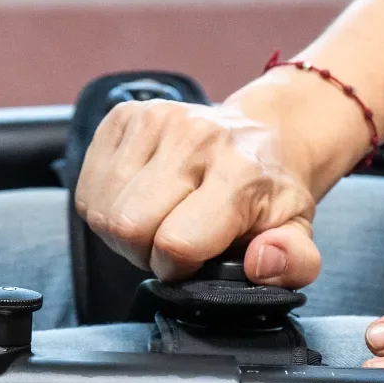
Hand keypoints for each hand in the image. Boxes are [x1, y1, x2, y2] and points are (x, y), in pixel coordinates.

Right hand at [72, 71, 366, 286]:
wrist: (263, 133)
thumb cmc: (269, 193)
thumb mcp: (296, 233)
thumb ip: (293, 262)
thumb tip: (261, 262)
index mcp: (240, 171)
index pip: (176, 243)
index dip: (178, 267)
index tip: (195, 259)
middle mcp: (195, 136)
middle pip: (128, 226)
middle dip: (144, 251)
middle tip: (172, 241)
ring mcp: (154, 119)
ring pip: (102, 211)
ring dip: (122, 231)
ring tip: (157, 220)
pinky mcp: (124, 115)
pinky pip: (87, 189)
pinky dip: (106, 207)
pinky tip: (138, 199)